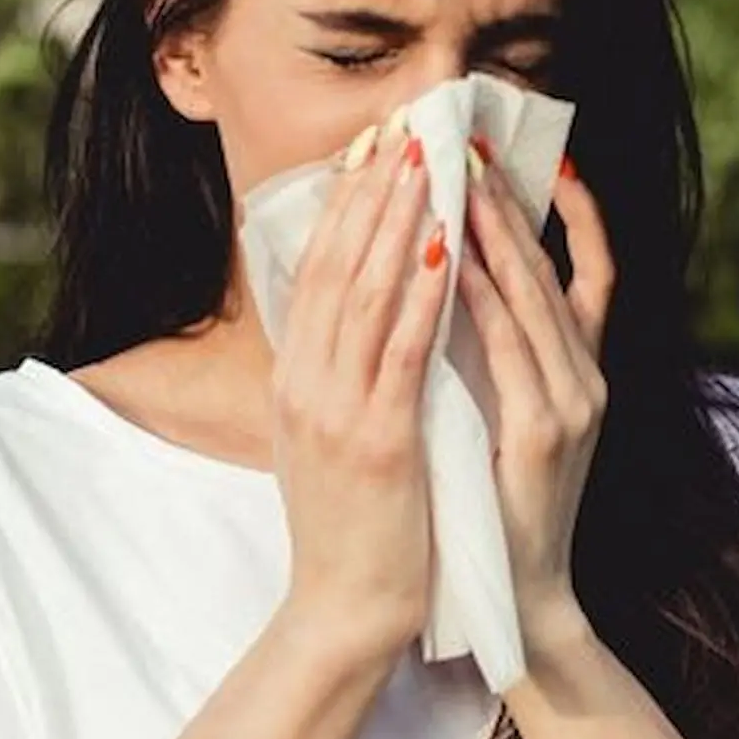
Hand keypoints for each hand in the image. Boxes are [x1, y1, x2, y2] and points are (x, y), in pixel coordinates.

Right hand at [271, 117, 452, 666]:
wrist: (343, 609)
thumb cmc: (345, 524)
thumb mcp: (319, 435)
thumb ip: (331, 372)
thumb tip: (350, 312)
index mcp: (293, 378)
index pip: (314, 270)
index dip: (343, 205)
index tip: (371, 150)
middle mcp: (305, 383)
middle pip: (335, 265)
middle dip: (372, 192)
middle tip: (402, 129)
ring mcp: (336, 409)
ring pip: (366, 294)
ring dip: (399, 221)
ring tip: (426, 163)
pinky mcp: (378, 439)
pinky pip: (403, 350)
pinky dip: (422, 292)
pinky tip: (446, 247)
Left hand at [457, 142, 613, 658]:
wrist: (517, 592)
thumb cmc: (496, 496)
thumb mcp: (505, 409)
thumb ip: (498, 350)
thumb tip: (459, 275)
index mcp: (579, 370)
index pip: (589, 270)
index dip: (574, 212)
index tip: (542, 156)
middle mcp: (588, 377)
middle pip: (557, 268)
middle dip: (514, 202)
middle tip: (475, 143)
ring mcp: (574, 403)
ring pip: (538, 298)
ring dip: (499, 234)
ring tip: (464, 178)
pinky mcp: (547, 433)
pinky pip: (512, 349)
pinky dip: (485, 299)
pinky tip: (456, 260)